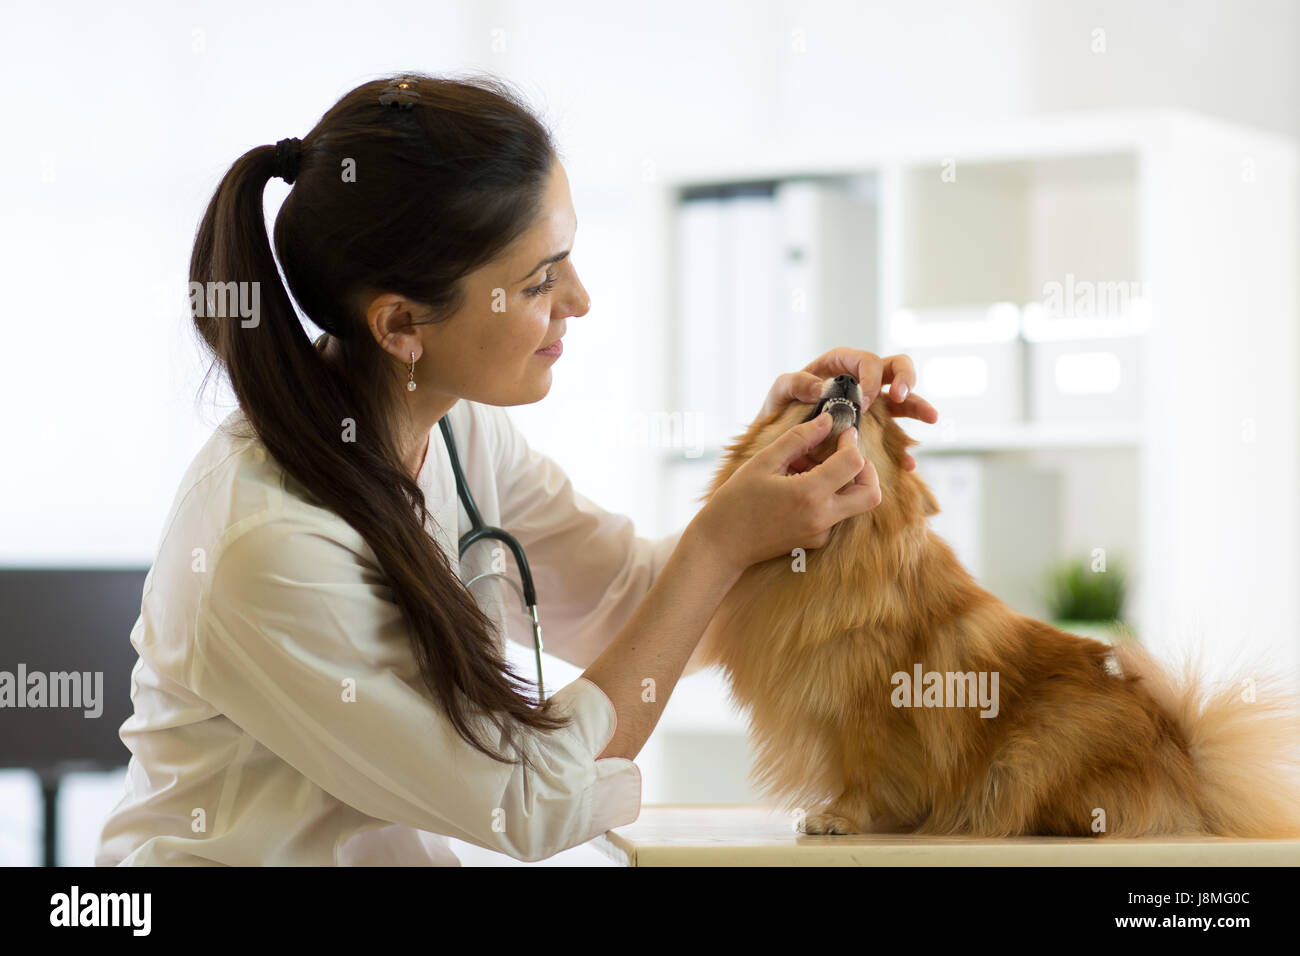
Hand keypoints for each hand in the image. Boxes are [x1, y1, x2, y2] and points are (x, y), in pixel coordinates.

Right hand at [693, 411, 880, 571]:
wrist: (722, 545)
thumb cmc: (735, 501)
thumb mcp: (763, 462)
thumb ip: (798, 439)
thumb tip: (827, 420)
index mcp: (809, 494)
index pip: (853, 463)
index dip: (851, 442)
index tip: (843, 432)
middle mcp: (822, 518)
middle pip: (871, 493)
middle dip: (867, 470)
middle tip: (846, 454)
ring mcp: (821, 533)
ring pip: (855, 504)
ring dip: (846, 482)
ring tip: (812, 469)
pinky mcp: (817, 541)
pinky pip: (837, 514)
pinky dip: (828, 496)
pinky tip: (800, 487)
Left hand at [753, 348, 939, 471]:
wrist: (776, 444)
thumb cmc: (777, 411)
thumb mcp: (779, 394)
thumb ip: (793, 384)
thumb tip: (821, 386)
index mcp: (840, 366)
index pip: (867, 360)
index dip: (872, 377)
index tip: (866, 400)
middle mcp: (860, 382)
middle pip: (895, 369)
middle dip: (905, 379)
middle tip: (903, 396)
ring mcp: (870, 406)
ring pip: (903, 400)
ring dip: (918, 406)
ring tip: (931, 418)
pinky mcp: (872, 430)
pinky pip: (894, 435)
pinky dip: (902, 449)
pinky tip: (907, 464)